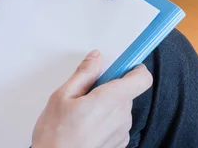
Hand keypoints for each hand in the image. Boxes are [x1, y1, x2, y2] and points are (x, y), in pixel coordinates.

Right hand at [32, 50, 152, 147]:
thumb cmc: (55, 137)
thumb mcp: (62, 96)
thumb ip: (84, 74)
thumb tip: (96, 58)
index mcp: (112, 99)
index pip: (142, 78)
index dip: (134, 68)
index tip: (123, 64)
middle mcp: (122, 116)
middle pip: (127, 92)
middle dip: (110, 88)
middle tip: (86, 94)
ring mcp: (122, 133)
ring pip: (120, 108)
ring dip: (107, 106)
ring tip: (82, 114)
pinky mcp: (118, 145)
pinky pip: (117, 125)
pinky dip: (105, 122)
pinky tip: (86, 128)